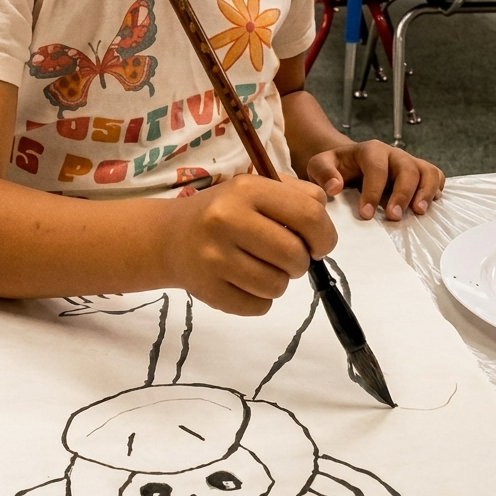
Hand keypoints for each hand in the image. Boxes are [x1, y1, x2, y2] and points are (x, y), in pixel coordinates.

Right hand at [163, 174, 336, 316]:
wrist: (170, 236)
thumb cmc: (224, 211)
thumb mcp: (256, 188)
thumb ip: (297, 196)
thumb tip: (324, 223)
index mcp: (247, 190)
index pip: (309, 215)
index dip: (325, 235)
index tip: (319, 245)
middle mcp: (227, 220)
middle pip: (295, 255)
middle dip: (301, 262)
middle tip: (287, 258)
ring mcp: (215, 257)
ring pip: (278, 286)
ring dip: (279, 281)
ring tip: (261, 268)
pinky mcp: (208, 290)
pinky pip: (258, 307)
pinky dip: (259, 300)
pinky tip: (244, 282)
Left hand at [305, 140, 445, 220]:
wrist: (348, 163)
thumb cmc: (336, 167)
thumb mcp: (320, 165)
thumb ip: (323, 173)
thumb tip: (334, 187)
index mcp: (370, 150)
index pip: (376, 168)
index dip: (373, 191)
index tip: (366, 214)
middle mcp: (393, 154)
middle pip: (407, 168)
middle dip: (402, 193)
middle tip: (394, 217)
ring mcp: (408, 162)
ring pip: (426, 171)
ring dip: (425, 192)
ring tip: (419, 212)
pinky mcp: (419, 172)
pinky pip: (435, 176)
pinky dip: (436, 189)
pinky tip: (429, 205)